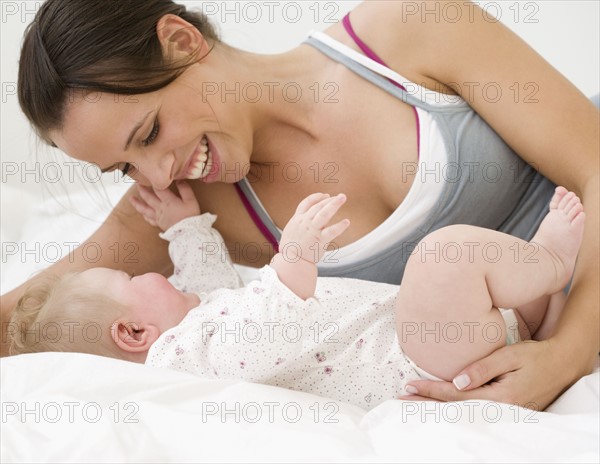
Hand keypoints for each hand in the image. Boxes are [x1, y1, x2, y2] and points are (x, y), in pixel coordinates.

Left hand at [129, 181, 199, 230]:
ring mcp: (158, 217)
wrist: (188, 233)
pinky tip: (142, 214)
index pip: (159, 189)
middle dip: (142, 190)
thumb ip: (185, 189)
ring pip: (145, 209)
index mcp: (168, 201)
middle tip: (137, 183)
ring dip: (137, 203)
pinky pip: (149, 220)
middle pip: (148, 198)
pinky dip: (145, 216)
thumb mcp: (191, 201)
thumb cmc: (190, 216)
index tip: (149, 175)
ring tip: (131, 198)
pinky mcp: (159, 224)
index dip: (154, 182)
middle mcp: (161, 208)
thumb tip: (179, 180)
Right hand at [279, 193, 349, 263]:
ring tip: (343, 198)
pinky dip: (340, 226)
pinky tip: (347, 222)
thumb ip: (301, 223)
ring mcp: (312, 230)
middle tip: (341, 196)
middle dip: (329, 199)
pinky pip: (331, 231)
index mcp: (297, 219)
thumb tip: (311, 219)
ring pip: (324, 214)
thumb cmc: (291, 248)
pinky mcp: (319, 239)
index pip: (307, 203)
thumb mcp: (292, 231)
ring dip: (334, 204)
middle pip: (318, 206)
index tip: (325, 195)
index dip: (317, 197)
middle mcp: (305, 222)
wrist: (290, 261)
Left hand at [401, 340, 567, 409]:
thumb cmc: (536, 356)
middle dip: (427, 403)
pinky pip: (473, 412)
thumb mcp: (510, 356)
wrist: (562, 364)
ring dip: (438, 407)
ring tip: (414, 403)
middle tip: (403, 397)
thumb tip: (457, 382)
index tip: (410, 385)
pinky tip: (440, 405)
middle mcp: (501, 409)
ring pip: (463, 412)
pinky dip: (454, 408)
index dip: (432, 390)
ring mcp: (504, 414)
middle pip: (456, 409)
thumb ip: (483, 369)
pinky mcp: (506, 411)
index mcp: (501, 396)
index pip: (457, 396)